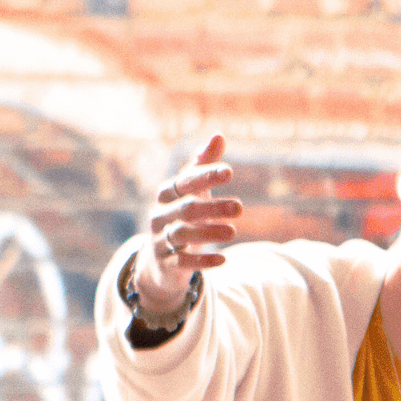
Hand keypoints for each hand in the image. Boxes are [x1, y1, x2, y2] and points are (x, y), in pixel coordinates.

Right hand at [131, 132, 239, 317]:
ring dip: (208, 232)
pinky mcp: (166, 264)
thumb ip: (204, 165)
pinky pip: (182, 262)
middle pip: (186, 209)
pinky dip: (202, 261)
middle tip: (240, 207)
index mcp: (167, 194)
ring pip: (182, 234)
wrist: (160, 259)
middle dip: (212, 207)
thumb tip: (219, 136)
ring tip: (233, 232)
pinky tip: (223, 259)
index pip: (184, 182)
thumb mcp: (192, 191)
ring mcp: (160, 240)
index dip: (205, 176)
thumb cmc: (182, 215)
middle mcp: (160, 215)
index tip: (229, 172)